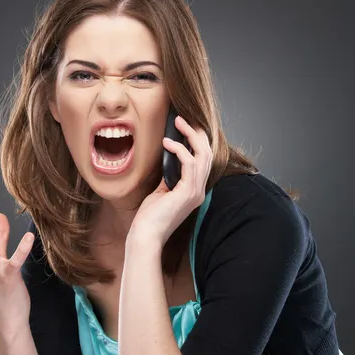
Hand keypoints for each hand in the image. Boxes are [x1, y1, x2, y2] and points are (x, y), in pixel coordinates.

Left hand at [127, 115, 212, 248]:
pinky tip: (168, 143)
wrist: (146, 235)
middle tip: (183, 120)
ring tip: (178, 124)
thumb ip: (169, 178)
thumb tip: (168, 160)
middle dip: (197, 133)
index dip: (198, 142)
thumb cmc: (150, 217)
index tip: (186, 127)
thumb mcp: (161, 193)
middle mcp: (199, 191)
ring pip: (203, 155)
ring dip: (190, 136)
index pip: (204, 161)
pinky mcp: (187, 192)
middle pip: (207, 154)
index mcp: (194, 191)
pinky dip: (180, 149)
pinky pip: (189, 163)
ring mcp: (195, 192)